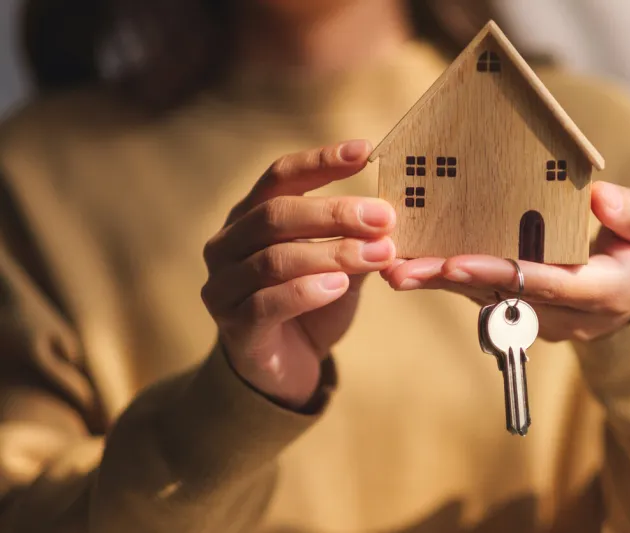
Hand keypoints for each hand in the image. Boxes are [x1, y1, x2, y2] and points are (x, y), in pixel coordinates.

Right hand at [202, 141, 395, 407]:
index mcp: (249, 218)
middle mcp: (227, 245)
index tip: (366, 151)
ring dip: (332, 254)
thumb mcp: (338, 266)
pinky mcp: (234, 329)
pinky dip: (306, 291)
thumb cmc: (311, 305)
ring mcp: (223, 287)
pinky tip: (339, 286)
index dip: (320, 161)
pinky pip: (266, 304)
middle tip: (384, 217)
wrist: (284, 369)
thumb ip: (355, 240)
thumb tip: (390, 214)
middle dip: (335, 212)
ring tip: (378, 254)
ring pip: (274, 259)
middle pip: (276, 214)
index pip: (279, 177)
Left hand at [382, 182, 629, 341]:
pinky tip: (408, 266)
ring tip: (390, 269)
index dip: (499, 273)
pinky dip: (444, 279)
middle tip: (400, 271)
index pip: (543, 284)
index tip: (457, 262)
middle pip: (496, 296)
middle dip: (447, 282)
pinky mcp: (518, 309)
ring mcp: (535, 318)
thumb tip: (599, 197)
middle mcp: (559, 314)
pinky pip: (478, 294)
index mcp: (597, 294)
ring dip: (435, 283)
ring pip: (479, 298)